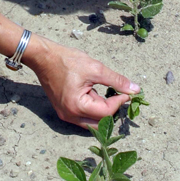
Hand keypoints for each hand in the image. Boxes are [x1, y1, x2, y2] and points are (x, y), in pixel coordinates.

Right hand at [25, 35, 139, 128]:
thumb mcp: (95, 68)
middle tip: (119, 96)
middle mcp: (70, 116)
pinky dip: (93, 109)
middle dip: (112, 111)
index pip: (106, 113)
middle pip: (99, 122)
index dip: (119, 102)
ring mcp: (66, 115)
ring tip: (106, 93)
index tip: (126, 92)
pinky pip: (83, 117)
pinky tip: (95, 95)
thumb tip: (135, 89)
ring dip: (103, 111)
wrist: (44, 58)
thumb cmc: (67, 61)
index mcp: (77, 106)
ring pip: (92, 122)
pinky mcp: (64, 111)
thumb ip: (116, 81)